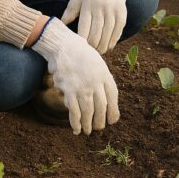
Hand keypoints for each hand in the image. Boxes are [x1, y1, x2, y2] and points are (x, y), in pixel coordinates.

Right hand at [31, 18, 118, 134]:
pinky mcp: (69, 90)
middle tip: (98, 128)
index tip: (112, 120)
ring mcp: (83, 87)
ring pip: (88, 112)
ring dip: (88, 124)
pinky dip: (75, 122)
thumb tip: (106, 100)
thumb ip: (103, 81)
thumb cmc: (83, 56)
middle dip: (100, 121)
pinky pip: (74, 111)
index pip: (113, 99)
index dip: (113, 112)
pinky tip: (76, 129)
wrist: (65, 47)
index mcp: (105, 76)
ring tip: (89, 131)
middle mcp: (96, 83)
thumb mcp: (99, 65)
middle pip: (102, 108)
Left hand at [61, 0, 129, 53]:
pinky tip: (111, 45)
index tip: (80, 49)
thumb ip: (71, 8)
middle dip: (93, 46)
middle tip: (90, 54)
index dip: (83, 41)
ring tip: (100, 52)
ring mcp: (113, 7)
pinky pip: (120, 26)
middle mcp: (101, 6)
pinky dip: (115, 37)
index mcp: (88, 3)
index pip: (85, 28)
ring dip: (104, 44)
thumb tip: (63, 22)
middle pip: (97, 33)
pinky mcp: (122, 7)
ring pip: (109, 32)